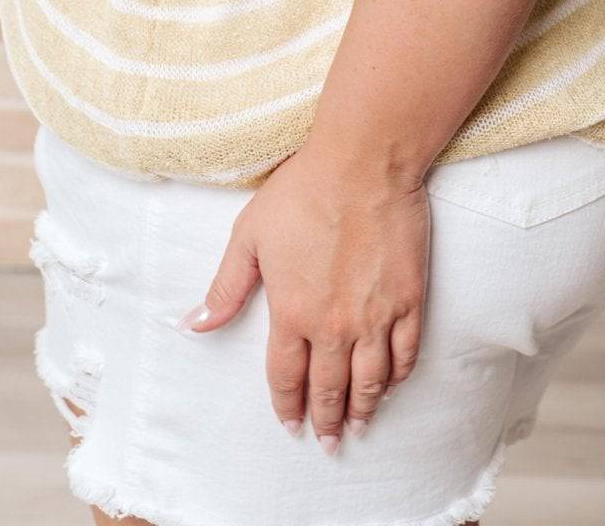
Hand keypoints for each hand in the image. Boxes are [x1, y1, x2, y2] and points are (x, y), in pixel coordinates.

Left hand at [178, 141, 431, 450]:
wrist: (364, 163)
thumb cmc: (303, 191)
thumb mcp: (250, 234)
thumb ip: (226, 286)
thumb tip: (195, 324)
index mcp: (291, 312)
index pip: (287, 376)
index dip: (287, 405)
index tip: (290, 424)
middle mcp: (334, 325)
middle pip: (328, 388)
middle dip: (325, 420)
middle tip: (327, 442)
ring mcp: (375, 316)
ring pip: (370, 380)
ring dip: (363, 409)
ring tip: (359, 426)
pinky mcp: (409, 299)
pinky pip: (406, 353)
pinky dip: (397, 376)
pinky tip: (391, 384)